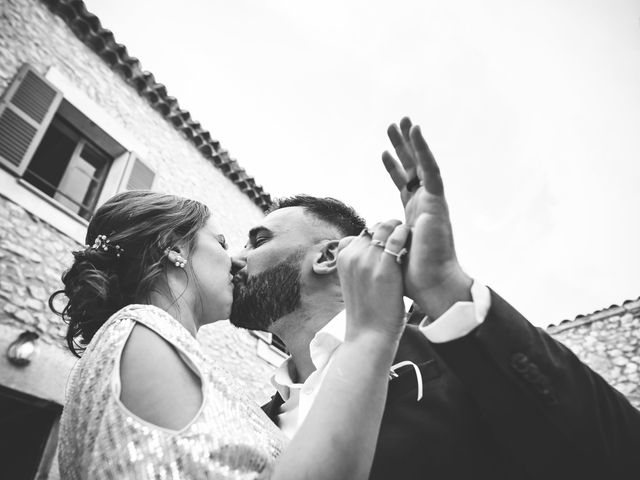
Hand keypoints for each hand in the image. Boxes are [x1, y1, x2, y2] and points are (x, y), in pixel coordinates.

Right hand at [337, 220, 409, 339]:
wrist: (369, 334)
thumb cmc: (367, 310)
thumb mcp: (353, 281)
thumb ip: (359, 262)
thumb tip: (374, 247)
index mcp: (343, 258)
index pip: (363, 233)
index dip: (378, 236)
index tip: (388, 244)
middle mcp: (352, 256)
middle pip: (374, 228)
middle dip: (390, 230)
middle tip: (402, 240)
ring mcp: (367, 261)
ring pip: (385, 228)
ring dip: (399, 230)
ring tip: (408, 239)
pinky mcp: (384, 268)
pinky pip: (396, 239)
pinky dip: (405, 236)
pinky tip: (411, 243)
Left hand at [382, 117, 471, 318]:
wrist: (430, 285)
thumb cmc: (411, 275)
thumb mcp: (390, 250)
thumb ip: (384, 238)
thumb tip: (369, 238)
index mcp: (414, 216)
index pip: (404, 186)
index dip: (395, 169)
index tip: (383, 153)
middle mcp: (424, 206)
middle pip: (412, 169)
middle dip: (402, 148)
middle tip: (394, 126)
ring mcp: (432, 202)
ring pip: (422, 164)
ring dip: (411, 142)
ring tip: (402, 121)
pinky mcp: (437, 201)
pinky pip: (430, 169)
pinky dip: (423, 149)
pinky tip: (415, 130)